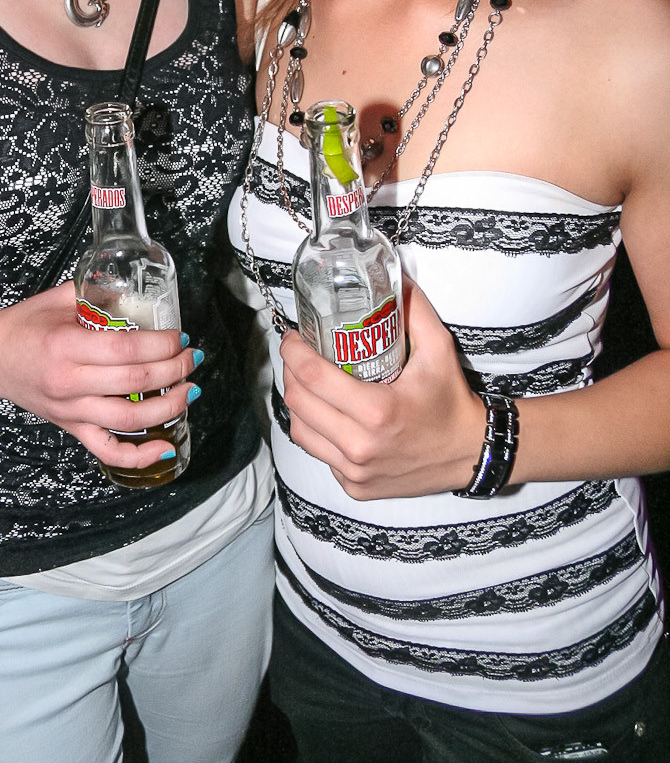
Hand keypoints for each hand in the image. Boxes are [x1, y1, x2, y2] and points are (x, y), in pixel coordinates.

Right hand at [0, 281, 198, 468]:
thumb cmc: (23, 326)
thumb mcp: (58, 298)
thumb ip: (97, 291)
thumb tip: (137, 287)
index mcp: (67, 346)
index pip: (127, 349)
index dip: (162, 344)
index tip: (179, 336)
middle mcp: (69, 382)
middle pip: (135, 383)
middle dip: (174, 370)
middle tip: (191, 357)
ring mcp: (70, 410)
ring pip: (129, 420)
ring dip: (169, 407)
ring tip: (189, 389)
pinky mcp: (70, 427)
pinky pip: (107, 450)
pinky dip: (139, 456)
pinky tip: (165, 447)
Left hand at [281, 277, 485, 498]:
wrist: (470, 454)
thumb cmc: (452, 400)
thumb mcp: (439, 349)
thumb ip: (414, 309)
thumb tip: (395, 275)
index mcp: (378, 411)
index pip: (312, 377)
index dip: (293, 352)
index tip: (293, 336)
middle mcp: (361, 446)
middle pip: (298, 403)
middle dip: (291, 373)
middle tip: (298, 354)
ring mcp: (355, 471)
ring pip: (301, 431)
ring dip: (299, 403)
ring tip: (307, 382)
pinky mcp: (355, 487)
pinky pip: (320, 453)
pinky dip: (318, 431)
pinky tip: (329, 414)